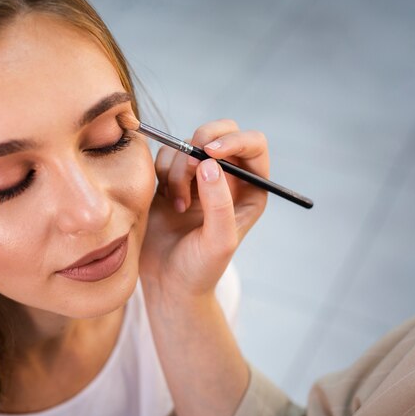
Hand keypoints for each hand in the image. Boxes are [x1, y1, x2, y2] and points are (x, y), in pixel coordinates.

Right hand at [139, 119, 268, 301]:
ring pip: (186, 144)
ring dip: (177, 170)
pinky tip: (166, 202)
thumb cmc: (200, 269)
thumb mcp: (218, 241)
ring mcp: (197, 176)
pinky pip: (164, 156)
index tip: (209, 151)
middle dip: (199, 143)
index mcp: (250, 188)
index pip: (252, 145)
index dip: (234, 140)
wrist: (168, 283)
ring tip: (178, 205)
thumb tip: (209, 164)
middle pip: (219, 132)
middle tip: (187, 165)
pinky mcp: (170, 180)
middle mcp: (226, 177)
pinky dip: (161, 173)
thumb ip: (219, 203)